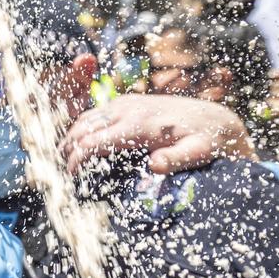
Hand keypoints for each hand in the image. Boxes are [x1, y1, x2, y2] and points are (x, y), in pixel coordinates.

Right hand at [61, 94, 256, 173]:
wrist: (215, 119)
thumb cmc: (207, 141)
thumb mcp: (198, 153)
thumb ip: (177, 159)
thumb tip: (155, 165)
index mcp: (139, 125)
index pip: (94, 141)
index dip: (77, 159)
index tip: (72, 175)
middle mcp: (129, 109)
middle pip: (83, 128)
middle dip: (69, 148)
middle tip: (63, 170)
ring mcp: (127, 103)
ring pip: (87, 117)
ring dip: (73, 136)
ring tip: (67, 157)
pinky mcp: (129, 101)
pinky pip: (97, 112)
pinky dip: (83, 127)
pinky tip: (82, 141)